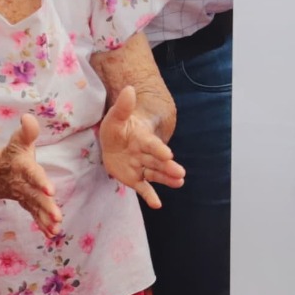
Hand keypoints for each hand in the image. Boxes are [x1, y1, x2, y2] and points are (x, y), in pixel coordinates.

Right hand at [0, 113, 61, 235]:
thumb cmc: (14, 153)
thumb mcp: (19, 140)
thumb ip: (27, 131)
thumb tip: (28, 118)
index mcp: (22, 167)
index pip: (32, 174)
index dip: (40, 182)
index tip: (51, 191)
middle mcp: (23, 184)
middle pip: (35, 196)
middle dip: (46, 207)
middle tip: (58, 216)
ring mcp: (25, 196)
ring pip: (36, 209)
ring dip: (46, 219)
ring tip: (57, 229)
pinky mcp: (28, 204)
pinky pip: (35, 216)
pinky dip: (43, 225)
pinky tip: (52, 234)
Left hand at [97, 85, 184, 207]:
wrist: (114, 142)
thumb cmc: (117, 129)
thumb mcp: (115, 117)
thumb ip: (123, 106)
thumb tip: (129, 89)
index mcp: (142, 139)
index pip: (151, 145)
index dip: (158, 149)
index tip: (168, 154)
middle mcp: (145, 154)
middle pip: (157, 162)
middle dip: (168, 167)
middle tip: (180, 173)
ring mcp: (142, 167)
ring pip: (156, 174)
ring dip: (167, 179)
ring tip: (180, 182)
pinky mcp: (136, 179)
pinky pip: (144, 188)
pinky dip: (150, 196)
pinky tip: (157, 205)